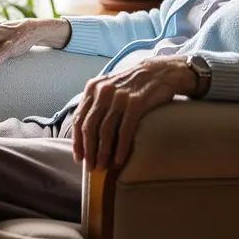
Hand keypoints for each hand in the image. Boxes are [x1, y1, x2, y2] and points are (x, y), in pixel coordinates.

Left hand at [72, 55, 197, 170]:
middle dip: (89, 151)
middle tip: (91, 167)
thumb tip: (85, 132)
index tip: (79, 158)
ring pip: (105, 131)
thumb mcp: (109, 86)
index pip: (79, 119)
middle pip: (90, 127)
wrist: (160, 71)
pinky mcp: (136, 103)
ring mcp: (119, 97)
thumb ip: (96, 103)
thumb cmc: (134, 84)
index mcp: (93, 88)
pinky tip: (120, 160)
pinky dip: (121, 148)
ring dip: (103, 153)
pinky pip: (124, 131)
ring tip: (104, 166)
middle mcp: (103, 91)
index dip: (78, 141)